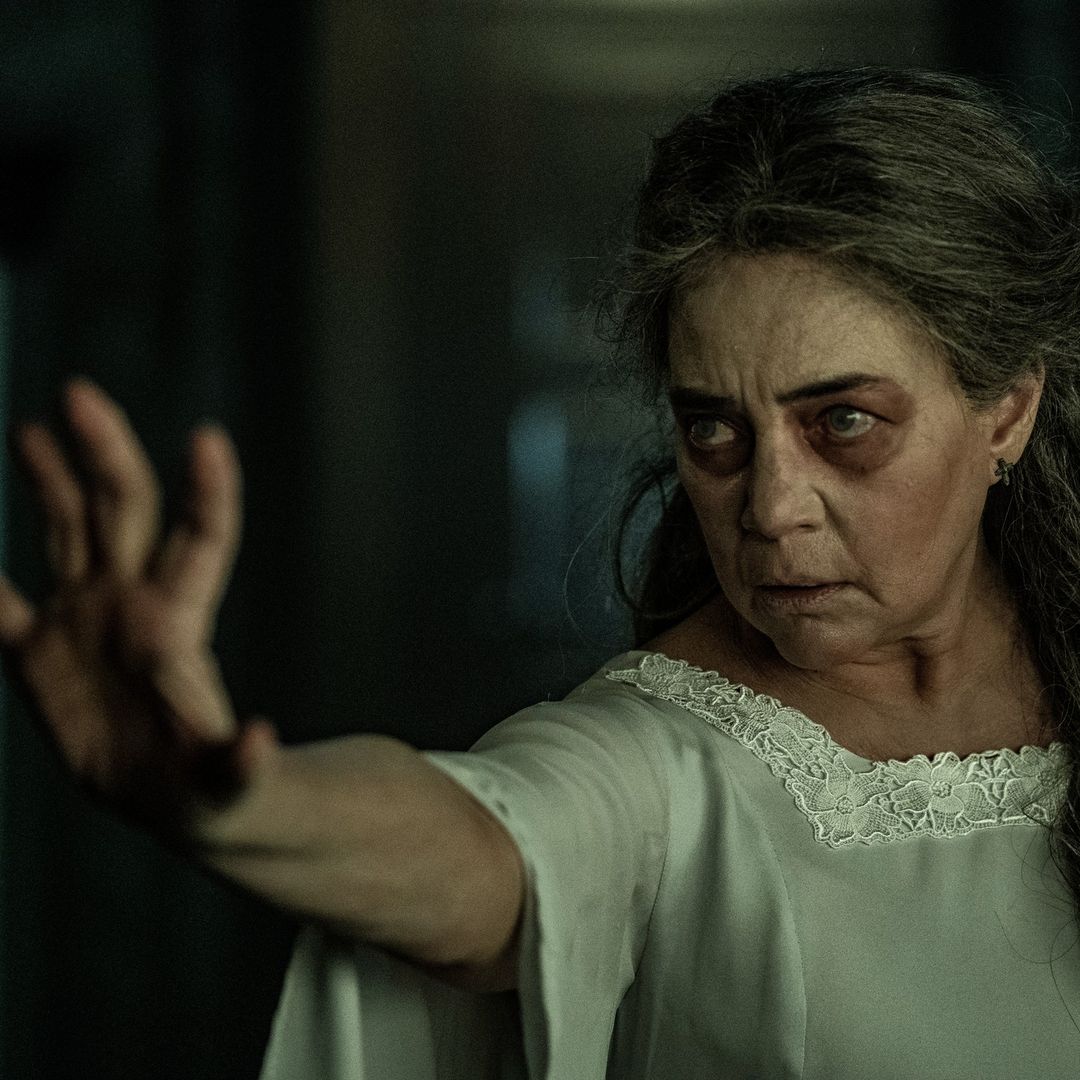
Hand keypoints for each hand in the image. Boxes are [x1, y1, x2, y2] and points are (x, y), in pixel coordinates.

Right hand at [0, 379, 276, 839]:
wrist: (169, 797)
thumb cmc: (213, 787)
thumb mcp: (230, 782)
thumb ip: (241, 764)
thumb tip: (261, 742)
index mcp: (180, 624)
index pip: (203, 540)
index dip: (207, 492)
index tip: (207, 439)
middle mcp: (133, 602)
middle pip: (124, 510)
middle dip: (106, 453)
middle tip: (80, 393)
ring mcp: (84, 619)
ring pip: (66, 530)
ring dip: (50, 478)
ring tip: (33, 428)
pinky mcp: (37, 654)